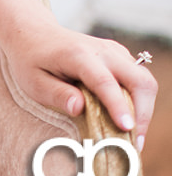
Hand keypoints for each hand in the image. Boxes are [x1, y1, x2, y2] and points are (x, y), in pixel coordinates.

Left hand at [0, 16, 156, 148]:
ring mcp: (112, 50)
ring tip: (133, 136)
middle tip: (134, 143)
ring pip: (144, 78)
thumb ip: (57, 94)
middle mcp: (100, 50)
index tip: (127, 128)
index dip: (118, 106)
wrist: (33, 32)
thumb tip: (79, 108)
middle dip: (143, 112)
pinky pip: (139, 77)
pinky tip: (127, 118)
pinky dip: (140, 99)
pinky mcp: (117, 55)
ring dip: (144, 108)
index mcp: (77, 55)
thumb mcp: (33, 82)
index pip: (105, 82)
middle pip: (138, 78)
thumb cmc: (30, 60)